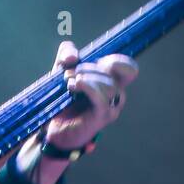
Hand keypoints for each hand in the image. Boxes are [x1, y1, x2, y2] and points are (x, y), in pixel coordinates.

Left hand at [43, 40, 138, 154]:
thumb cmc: (62, 100)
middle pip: (114, 72)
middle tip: (68, 74)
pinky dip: (88, 87)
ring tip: (69, 83)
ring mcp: (111, 108)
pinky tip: (75, 86)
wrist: (54, 129)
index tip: (95, 62)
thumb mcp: (61, 69)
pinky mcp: (102, 118)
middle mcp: (116, 96)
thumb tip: (73, 57)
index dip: (116, 61)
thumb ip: (66, 54)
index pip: (129, 69)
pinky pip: (102, 98)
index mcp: (111, 83)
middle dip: (89, 67)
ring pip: (109, 85)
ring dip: (87, 78)